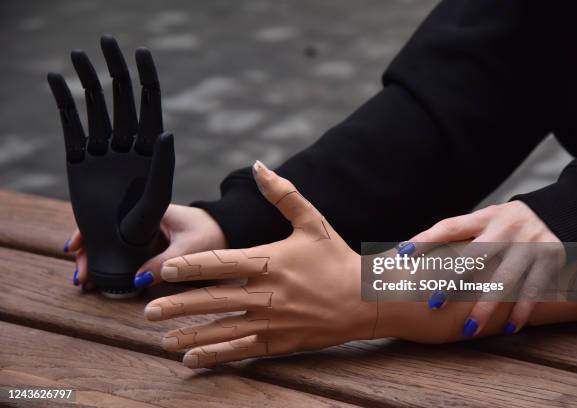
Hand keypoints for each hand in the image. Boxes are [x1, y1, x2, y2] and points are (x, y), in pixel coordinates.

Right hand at [49, 36, 173, 293]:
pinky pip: (71, 127)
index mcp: (151, 148)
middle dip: (116, 70)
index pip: (150, 105)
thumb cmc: (146, 228)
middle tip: (107, 41)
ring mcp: (103, 152)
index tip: (140, 52)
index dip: (146, 77)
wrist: (119, 250)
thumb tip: (168, 132)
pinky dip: (64, 104)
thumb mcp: (159, 196)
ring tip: (78, 55)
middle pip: (122, 99)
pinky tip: (57, 81)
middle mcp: (127, 145)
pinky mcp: (80, 162)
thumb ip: (163, 165)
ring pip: (96, 108)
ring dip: (87, 81)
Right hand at [64, 204, 226, 288]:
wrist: (229, 231)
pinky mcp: (150, 245)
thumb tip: (137, 280)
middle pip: (105, 232)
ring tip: (85, 282)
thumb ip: (166, 264)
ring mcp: (145, 232)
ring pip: (113, 244)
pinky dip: (112, 265)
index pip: (109, 215)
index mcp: (148, 209)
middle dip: (89, 252)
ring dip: (98, 261)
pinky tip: (101, 280)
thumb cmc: (212, 233)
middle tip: (81, 276)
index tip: (74, 247)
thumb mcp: (190, 249)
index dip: (89, 230)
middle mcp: (142, 218)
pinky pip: (125, 253)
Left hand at [144, 161, 377, 368]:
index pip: (220, 263)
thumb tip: (258, 165)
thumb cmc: (337, 257)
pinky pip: (241, 349)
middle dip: (177, 306)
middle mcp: (267, 293)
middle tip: (148, 310)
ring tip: (161, 339)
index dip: (189, 266)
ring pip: (222, 329)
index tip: (163, 270)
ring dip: (189, 334)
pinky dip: (216, 355)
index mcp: (269, 261)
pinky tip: (192, 358)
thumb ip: (283, 194)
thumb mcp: (312, 220)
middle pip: (213, 300)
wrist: (367, 298)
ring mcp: (273, 320)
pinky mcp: (280, 342)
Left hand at [406, 201, 564, 336]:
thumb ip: (456, 237)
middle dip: (454, 280)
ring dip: (486, 306)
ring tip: (469, 328)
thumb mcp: (483, 221)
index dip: (427, 239)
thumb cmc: (504, 224)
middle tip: (434, 303)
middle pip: (476, 256)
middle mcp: (505, 230)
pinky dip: (521, 310)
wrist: (556, 213)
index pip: (450, 228)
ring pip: (505, 279)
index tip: (403, 253)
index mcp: (483, 218)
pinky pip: (533, 289)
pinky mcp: (550, 259)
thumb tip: (409, 253)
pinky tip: (509, 328)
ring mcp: (529, 245)